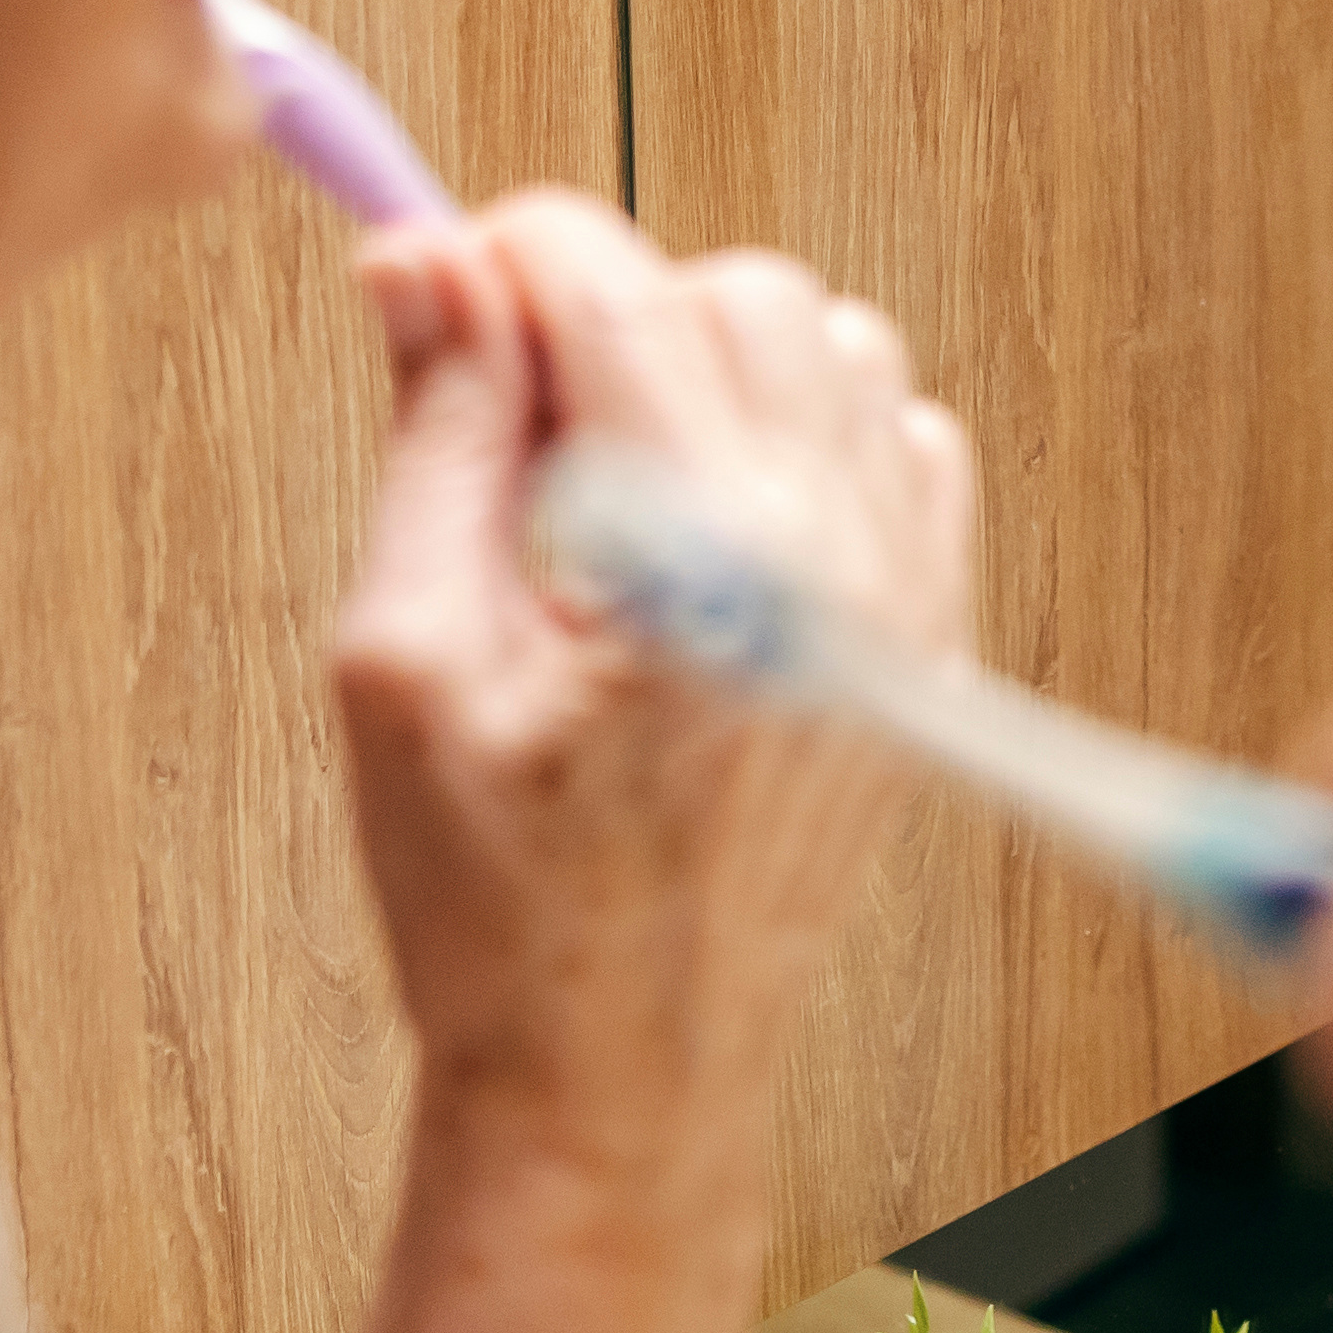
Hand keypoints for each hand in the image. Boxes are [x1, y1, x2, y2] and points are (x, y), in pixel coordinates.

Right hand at [329, 188, 949, 1149]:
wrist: (614, 1076)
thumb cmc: (495, 905)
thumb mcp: (404, 658)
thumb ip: (433, 434)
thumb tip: (425, 260)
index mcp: (693, 558)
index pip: (616, 280)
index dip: (508, 255)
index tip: (443, 293)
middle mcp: (832, 560)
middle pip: (737, 289)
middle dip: (612, 316)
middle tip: (516, 431)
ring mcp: (902, 599)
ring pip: (832, 346)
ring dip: (716, 369)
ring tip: (613, 492)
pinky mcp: (928, 639)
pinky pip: (902, 441)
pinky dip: (810, 440)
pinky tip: (714, 529)